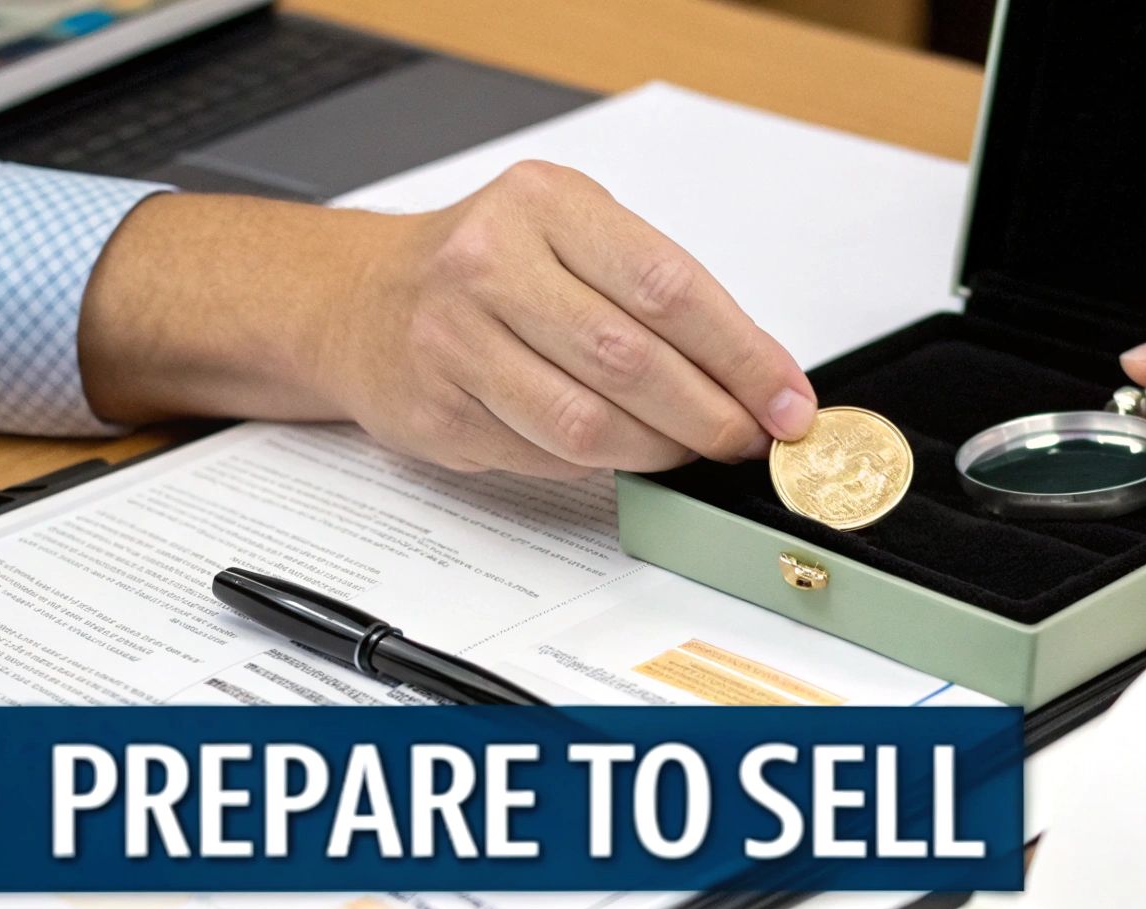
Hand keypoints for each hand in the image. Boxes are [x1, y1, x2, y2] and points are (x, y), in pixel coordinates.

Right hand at [79, 162, 815, 476]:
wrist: (358, 301)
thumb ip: (656, 291)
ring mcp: (456, 339)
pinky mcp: (438, 408)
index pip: (669, 287)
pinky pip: (545, 455)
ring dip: (661, 451)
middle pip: (632, 361)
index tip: (787, 400)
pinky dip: (601, 466)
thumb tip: (758, 373)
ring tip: (693, 450)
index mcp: (546, 204)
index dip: (742, 356)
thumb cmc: (487, 266)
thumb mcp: (572, 233)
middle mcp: (492, 262)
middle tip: (749, 440)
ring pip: (588, 424)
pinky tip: (623, 452)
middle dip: (711, 415)